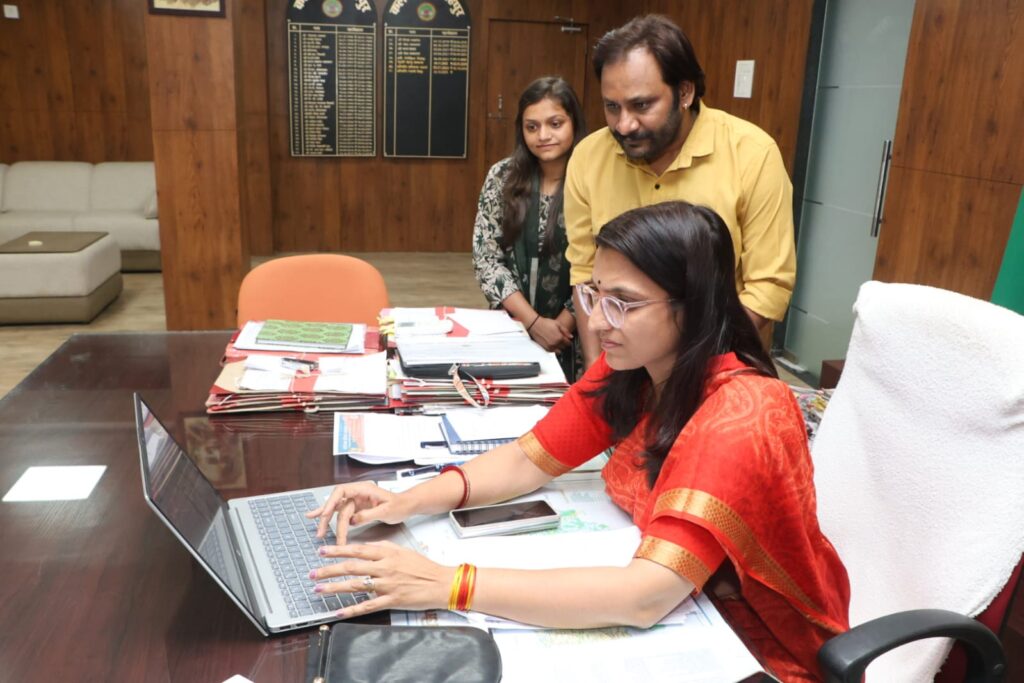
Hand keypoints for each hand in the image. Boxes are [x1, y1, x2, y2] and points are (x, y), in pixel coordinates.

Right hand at [305, 482, 411, 543]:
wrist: (406, 506)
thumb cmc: (400, 505)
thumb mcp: (387, 511)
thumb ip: (369, 515)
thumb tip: (352, 520)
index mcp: (364, 489)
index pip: (342, 491)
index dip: (331, 502)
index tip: (325, 514)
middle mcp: (357, 493)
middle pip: (336, 503)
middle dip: (327, 517)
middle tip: (321, 532)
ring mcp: (355, 500)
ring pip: (337, 510)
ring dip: (326, 521)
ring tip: (319, 533)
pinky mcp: (356, 508)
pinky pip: (340, 513)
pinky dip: (329, 517)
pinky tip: (317, 517)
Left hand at [311, 541, 452, 617]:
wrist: (441, 583)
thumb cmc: (423, 567)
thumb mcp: (403, 551)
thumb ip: (384, 548)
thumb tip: (366, 548)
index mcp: (387, 553)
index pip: (357, 550)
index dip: (338, 550)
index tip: (322, 551)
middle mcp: (385, 567)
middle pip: (352, 567)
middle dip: (329, 569)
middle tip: (312, 572)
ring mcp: (387, 585)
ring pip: (356, 585)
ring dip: (335, 587)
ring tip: (319, 589)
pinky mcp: (391, 600)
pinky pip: (368, 605)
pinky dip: (352, 609)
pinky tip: (338, 611)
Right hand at [528, 316, 571, 351]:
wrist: (535, 325)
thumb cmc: (545, 323)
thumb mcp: (558, 324)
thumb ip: (565, 331)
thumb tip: (571, 336)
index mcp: (559, 337)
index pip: (568, 343)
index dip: (569, 341)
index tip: (568, 340)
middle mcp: (555, 343)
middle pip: (564, 347)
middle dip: (564, 344)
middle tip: (562, 339)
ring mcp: (550, 347)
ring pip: (559, 351)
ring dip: (559, 347)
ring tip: (557, 342)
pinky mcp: (545, 348)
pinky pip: (552, 352)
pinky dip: (554, 349)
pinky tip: (553, 344)